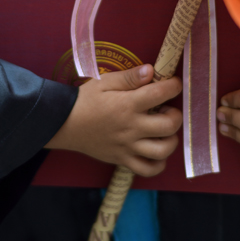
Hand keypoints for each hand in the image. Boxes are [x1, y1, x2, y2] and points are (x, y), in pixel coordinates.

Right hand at [45, 64, 182, 176]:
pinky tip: (156, 152)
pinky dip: (158, 164)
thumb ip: (130, 77)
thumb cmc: (85, 99)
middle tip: (168, 109)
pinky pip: (147, 170)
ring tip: (164, 131)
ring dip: (171, 140)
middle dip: (176, 115)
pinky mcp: (122, 160)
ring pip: (162, 151)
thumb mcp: (105, 81)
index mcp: (128, 104)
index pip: (161, 94)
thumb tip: (151, 70)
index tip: (174, 83)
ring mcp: (128, 147)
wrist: (64, 123)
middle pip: (169, 126)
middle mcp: (131, 127)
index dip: (174, 86)